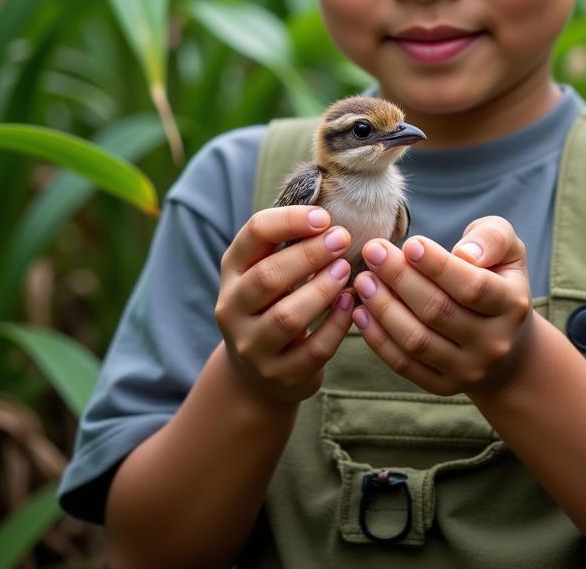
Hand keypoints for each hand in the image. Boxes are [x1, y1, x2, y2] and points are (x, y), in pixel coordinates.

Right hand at [215, 205, 354, 405]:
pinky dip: (336, 326)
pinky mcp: (278, 374)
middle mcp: (233, 307)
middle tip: (343, 239)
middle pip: (268, 276)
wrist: (256, 372)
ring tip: (346, 271)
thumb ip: (291, 243)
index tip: (324, 216)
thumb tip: (333, 211)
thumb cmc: (274, 302)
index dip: (290, 220)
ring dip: (322, 290)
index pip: (254, 234)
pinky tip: (352, 306)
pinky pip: (313, 351)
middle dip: (309, 254)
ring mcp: (252, 345)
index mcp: (233, 270)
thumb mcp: (269, 268)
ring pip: (287, 317)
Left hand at [350, 216, 533, 397]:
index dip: (438, 266)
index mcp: (512, 304)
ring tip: (363, 280)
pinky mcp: (443, 386)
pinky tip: (361, 311)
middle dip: (400, 278)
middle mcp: (493, 343)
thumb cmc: (497, 280)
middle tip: (373, 251)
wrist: (507, 342)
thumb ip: (492, 238)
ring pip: (418, 341)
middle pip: (438, 312)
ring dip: (384, 308)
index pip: (472, 287)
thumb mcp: (507, 249)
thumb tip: (465, 254)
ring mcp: (468, 369)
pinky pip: (405, 365)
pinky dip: (379, 339)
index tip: (410, 243)